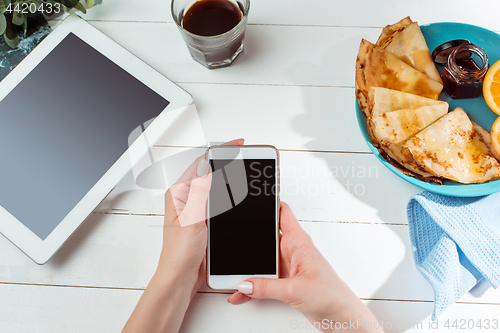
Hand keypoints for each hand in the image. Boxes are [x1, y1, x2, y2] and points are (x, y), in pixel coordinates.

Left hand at [123, 139, 243, 332]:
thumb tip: (206, 165)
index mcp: (179, 193)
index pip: (201, 162)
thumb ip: (199, 191)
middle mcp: (186, 198)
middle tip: (243, 152)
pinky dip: (229, 192)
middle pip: (208, 170)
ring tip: (242, 167)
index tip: (238, 144)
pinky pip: (218, 199)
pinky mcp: (204, 219)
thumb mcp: (192, 219)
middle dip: (226, 159)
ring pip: (214, 184)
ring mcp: (195, 208)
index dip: (221, 151)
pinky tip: (238, 193)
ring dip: (228, 175)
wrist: (180, 277)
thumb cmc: (178, 253)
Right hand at [227, 202, 382, 332]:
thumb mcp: (295, 290)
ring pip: (261, 261)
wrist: (341, 318)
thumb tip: (244, 283)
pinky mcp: (284, 282)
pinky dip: (251, 287)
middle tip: (232, 241)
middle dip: (248, 239)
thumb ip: (266, 287)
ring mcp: (287, 266)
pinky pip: (262, 280)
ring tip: (232, 274)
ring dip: (247, 268)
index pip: (282, 212)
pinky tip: (241, 294)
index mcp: (299, 242)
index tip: (252, 199)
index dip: (268, 202)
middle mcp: (292, 251)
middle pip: (265, 237)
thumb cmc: (332, 296)